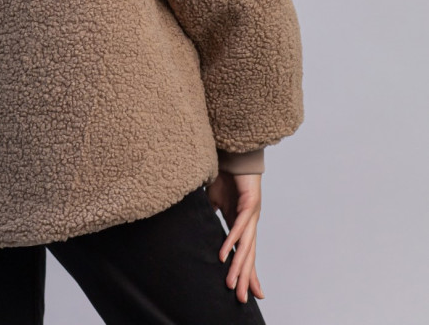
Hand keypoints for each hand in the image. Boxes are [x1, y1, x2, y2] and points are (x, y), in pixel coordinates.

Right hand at [207, 172, 263, 304]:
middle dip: (246, 278)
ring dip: (239, 265)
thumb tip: (200, 226)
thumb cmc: (225, 175)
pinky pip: (240, 225)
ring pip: (246, 245)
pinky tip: (226, 253)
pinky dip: (232, 240)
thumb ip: (211, 214)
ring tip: (232, 283)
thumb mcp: (213, 200)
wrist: (235, 153)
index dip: (247, 272)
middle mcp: (250, 222)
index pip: (245, 252)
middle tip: (243, 299)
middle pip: (248, 254)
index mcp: (242, 223)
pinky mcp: (251, 202)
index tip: (248, 293)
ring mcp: (252, 213)